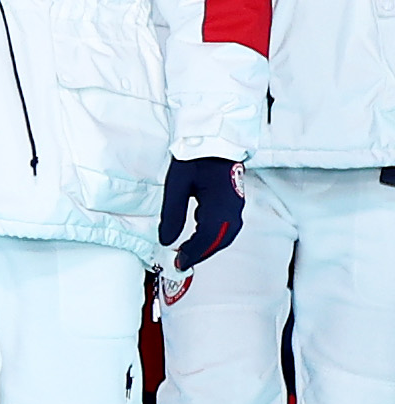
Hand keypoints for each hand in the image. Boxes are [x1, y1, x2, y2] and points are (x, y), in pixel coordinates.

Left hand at [162, 155, 245, 272]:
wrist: (213, 140)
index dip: (192, 254)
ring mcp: (237, 206)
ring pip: (226, 236)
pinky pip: (228, 227)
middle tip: (181, 262)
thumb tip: (166, 240)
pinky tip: (201, 238)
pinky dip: (214, 237)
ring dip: (208, 247)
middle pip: (219, 241)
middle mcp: (233, 210)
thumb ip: (172, 215)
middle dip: (200, 254)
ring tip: (189, 253)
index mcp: (219, 206)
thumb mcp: (176, 185)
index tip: (178, 263)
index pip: (207, 239)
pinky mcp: (235, 202)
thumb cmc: (194, 158)